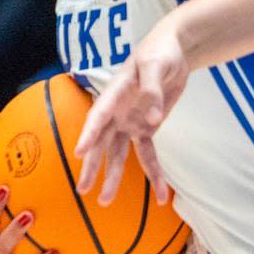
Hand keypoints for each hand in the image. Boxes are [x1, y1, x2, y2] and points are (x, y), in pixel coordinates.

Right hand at [75, 24, 184, 204]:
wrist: (174, 52)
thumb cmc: (159, 52)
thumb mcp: (156, 65)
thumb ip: (152, 92)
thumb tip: (152, 121)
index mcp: (115, 93)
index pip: (99, 115)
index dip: (88, 134)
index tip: (79, 152)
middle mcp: (118, 112)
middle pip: (102, 141)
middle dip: (92, 165)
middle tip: (82, 189)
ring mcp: (130, 122)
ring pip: (118, 154)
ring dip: (113, 177)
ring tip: (104, 201)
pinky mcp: (146, 130)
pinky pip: (148, 155)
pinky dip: (154, 174)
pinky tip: (159, 194)